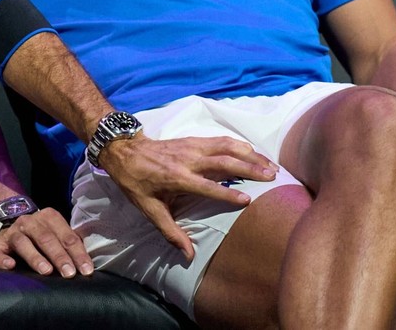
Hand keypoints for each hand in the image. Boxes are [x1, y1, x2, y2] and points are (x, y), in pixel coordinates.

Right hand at [0, 207, 93, 278]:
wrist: (13, 223)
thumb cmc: (43, 234)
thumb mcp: (58, 232)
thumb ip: (70, 243)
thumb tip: (88, 264)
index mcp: (48, 217)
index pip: (66, 235)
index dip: (77, 253)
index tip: (86, 270)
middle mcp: (29, 222)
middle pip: (45, 237)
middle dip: (59, 256)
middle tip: (69, 273)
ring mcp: (11, 233)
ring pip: (22, 242)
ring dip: (34, 256)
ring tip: (45, 271)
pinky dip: (0, 259)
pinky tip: (10, 266)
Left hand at [97, 134, 276, 261]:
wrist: (123, 150)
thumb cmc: (137, 182)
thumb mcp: (149, 209)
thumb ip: (170, 232)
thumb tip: (188, 255)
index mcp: (178, 178)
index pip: (208, 186)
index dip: (227, 193)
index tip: (248, 199)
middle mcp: (188, 159)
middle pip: (224, 161)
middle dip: (249, 168)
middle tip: (272, 176)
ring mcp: (191, 146)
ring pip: (225, 147)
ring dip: (249, 154)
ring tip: (270, 164)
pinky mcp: (192, 140)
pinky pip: (219, 140)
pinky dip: (238, 144)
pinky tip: (252, 151)